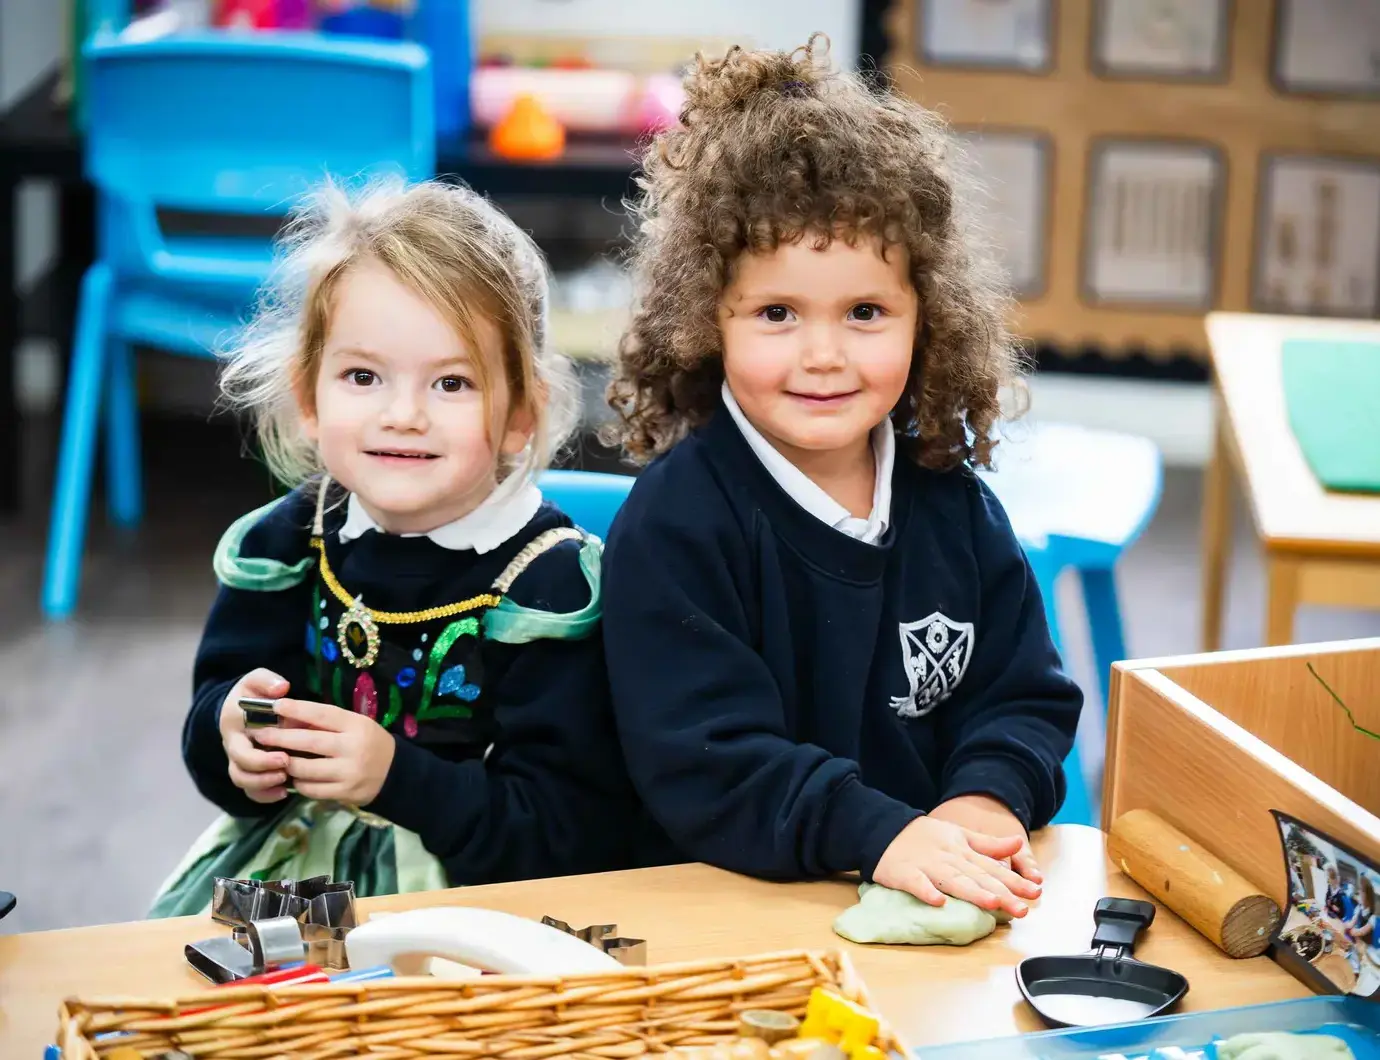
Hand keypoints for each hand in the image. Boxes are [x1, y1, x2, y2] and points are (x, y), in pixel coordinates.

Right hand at [219, 669, 291, 802]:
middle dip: (263, 774)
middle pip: (240, 772)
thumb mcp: (257, 680)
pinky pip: (252, 791)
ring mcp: (240, 762)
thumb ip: (267, 681)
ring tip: (286, 783)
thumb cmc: (252, 693)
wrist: (244, 706)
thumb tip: (281, 688)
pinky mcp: (251, 771)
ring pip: (244, 784)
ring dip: (264, 786)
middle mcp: (233, 748)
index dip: (260, 759)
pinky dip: (266, 795)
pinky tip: (284, 792)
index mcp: (234, 729)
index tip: (284, 756)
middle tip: (287, 769)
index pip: (240, 751)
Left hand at [250, 699, 395, 805]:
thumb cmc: (368, 742)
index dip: (297, 709)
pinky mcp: (344, 793)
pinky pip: (311, 789)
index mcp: (356, 725)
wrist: (395, 772)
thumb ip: (325, 723)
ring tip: (276, 759)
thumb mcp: (354, 725)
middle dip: (279, 738)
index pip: (322, 714)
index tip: (275, 706)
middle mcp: (352, 748)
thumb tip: (288, 718)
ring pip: (305, 769)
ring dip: (286, 764)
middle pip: (308, 742)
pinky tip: (295, 778)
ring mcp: (348, 772)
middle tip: (259, 735)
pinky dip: (298, 783)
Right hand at [873, 816, 1039, 917]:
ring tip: (992, 903)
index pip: (992, 868)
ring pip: (953, 880)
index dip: (1014, 881)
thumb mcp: (960, 835)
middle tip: (1022, 909)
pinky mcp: (905, 873)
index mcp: (963, 851)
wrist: (886, 829)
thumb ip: (989, 844)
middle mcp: (949, 859)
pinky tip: (938, 902)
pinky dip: (926, 892)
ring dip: (972, 892)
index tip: (1035, 892)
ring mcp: (927, 866)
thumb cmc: (926, 836)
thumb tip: (1019, 843)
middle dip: (1001, 893)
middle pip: (978, 877)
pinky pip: (916, 883)